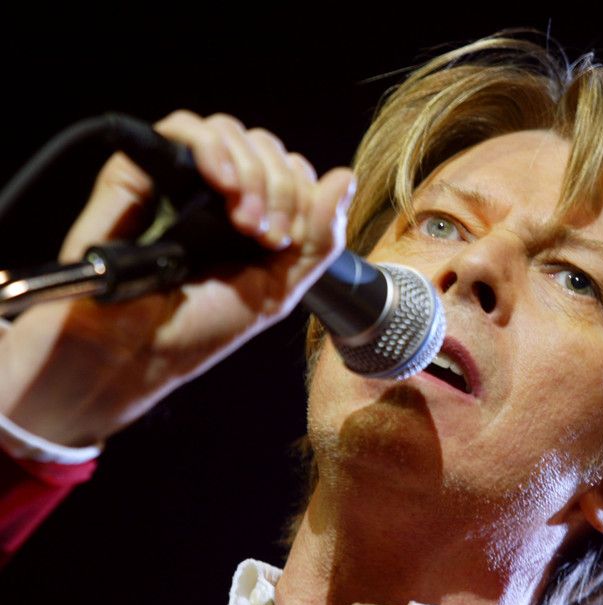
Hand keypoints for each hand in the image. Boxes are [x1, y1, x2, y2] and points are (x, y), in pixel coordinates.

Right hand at [0, 111, 354, 446]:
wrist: (133, 353)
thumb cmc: (199, 329)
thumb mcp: (277, 290)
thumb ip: (318, 239)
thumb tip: (344, 178)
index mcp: (252, 217)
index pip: (291, 171)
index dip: (300, 194)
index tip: (284, 240)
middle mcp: (216, 193)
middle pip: (265, 147)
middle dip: (279, 188)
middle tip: (266, 235)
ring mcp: (177, 179)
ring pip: (229, 132)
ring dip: (252, 171)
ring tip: (244, 221)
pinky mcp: (137, 172)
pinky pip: (180, 129)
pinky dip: (212, 146)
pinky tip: (221, 182)